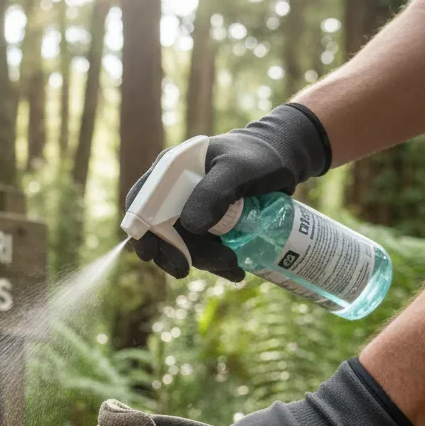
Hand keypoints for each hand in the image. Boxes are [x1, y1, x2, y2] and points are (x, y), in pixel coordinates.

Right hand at [126, 103, 331, 279]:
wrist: (284, 160)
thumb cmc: (260, 156)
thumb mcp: (238, 169)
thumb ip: (213, 192)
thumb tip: (189, 226)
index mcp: (169, 172)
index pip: (141, 204)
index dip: (141, 231)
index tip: (152, 254)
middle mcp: (173, 193)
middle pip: (161, 233)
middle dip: (183, 255)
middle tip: (218, 265)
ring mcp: (189, 211)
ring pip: (183, 247)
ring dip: (205, 263)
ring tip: (236, 268)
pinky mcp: (205, 225)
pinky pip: (200, 250)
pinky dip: (215, 263)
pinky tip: (235, 269)